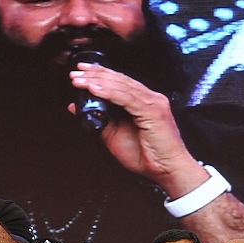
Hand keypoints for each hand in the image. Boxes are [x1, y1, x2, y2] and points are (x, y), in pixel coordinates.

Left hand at [68, 62, 206, 194]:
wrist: (167, 171)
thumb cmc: (147, 155)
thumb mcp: (113, 135)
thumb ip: (98, 118)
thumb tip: (78, 107)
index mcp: (142, 101)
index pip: (119, 81)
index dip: (99, 73)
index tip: (81, 71)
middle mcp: (149, 98)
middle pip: (119, 80)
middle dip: (94, 74)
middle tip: (76, 73)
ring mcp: (153, 103)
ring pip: (121, 86)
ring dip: (97, 82)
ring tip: (80, 81)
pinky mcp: (153, 112)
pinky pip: (127, 99)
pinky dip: (109, 93)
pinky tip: (94, 89)